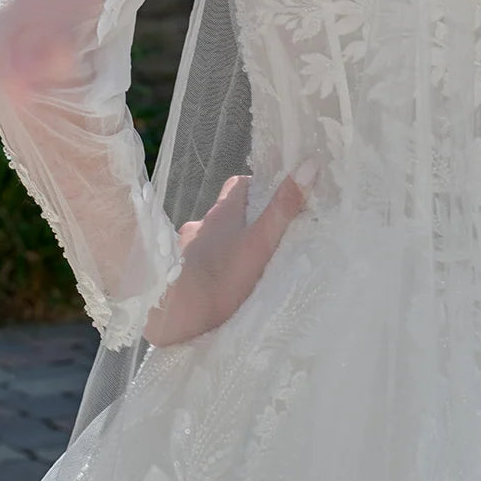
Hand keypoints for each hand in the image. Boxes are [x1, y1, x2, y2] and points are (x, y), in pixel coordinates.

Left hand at [143, 163, 314, 346]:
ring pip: (209, 240)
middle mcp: (200, 225)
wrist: (172, 315)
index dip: (257, 187)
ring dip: (224, 248)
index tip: (275, 200)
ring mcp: (183, 249)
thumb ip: (283, 208)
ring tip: (242, 269)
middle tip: (265, 240)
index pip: (239, 184)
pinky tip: (216, 287)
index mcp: (222, 213)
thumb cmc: (220, 278)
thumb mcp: (260, 243)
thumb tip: (309, 164)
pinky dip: (206, 269)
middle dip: (243, 223)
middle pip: (224, 214)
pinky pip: (194, 263)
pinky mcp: (172, 274)